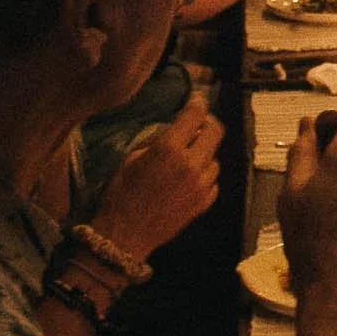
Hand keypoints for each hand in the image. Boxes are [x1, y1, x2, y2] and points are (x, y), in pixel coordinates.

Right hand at [94, 94, 222, 262]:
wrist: (125, 235)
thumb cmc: (120, 195)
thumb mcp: (131, 158)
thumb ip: (156, 139)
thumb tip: (172, 129)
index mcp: (169, 149)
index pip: (194, 115)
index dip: (197, 103)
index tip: (196, 100)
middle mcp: (190, 165)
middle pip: (215, 132)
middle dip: (207, 123)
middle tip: (198, 124)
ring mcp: (200, 186)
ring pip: (215, 158)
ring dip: (204, 152)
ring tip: (188, 156)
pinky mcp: (203, 203)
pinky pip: (213, 181)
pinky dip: (204, 175)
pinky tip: (189, 178)